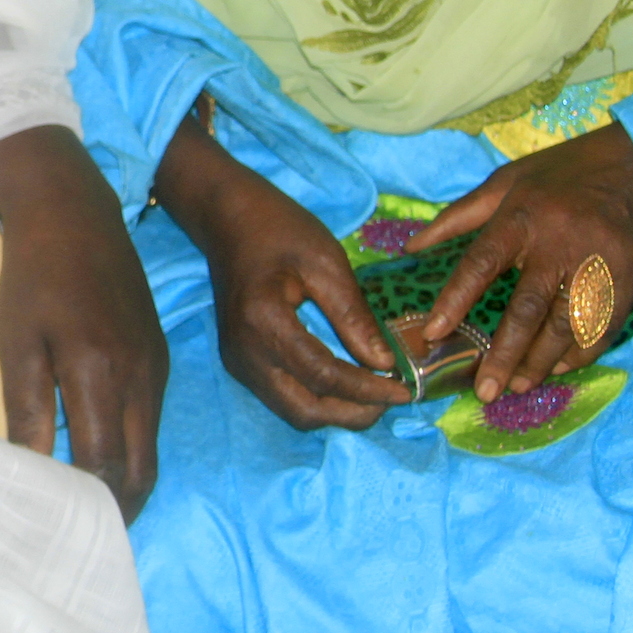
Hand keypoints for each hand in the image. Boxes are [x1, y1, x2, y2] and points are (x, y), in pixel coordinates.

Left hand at [0, 126, 167, 518]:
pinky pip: (152, 417)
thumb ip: (27, 409)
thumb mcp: (17, 340)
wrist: (74, 211)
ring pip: (152, 446)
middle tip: (87, 530)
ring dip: (128, 478)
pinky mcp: (160, 354)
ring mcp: (157, 365)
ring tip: (92, 500)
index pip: (107, 465)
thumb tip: (32, 471)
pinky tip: (104, 451)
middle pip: (142, 468)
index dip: (90, 503)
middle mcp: (142, 376)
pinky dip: (133, 444)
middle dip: (120, 507)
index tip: (66, 526)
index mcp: (102, 372)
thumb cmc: (33, 275)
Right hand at [156, 114, 409, 431]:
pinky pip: (282, 396)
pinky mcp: (239, 362)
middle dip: (353, 413)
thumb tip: (383, 363)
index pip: (324, 376)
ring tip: (374, 395)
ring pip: (293, 411)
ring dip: (335, 411)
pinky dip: (317, 399)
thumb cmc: (278, 229)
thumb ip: (354, 317)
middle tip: (392, 398)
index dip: (368, 390)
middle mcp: (245, 353)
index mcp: (264, 322)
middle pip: (305, 410)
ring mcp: (238, 361)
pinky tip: (345, 384)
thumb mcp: (326, 263)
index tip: (405, 391)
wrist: (227, 218)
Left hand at [404, 123, 632, 402]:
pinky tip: (559, 369)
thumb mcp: (507, 180)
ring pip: (564, 326)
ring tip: (518, 387)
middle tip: (484, 390)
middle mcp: (558, 244)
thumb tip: (412, 246)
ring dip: (541, 362)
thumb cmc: (565, 173)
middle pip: (526, 309)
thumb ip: (459, 215)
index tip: (433, 333)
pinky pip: (600, 329)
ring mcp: (595, 266)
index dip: (455, 301)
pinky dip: (579, 354)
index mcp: (521, 217)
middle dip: (504, 354)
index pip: (480, 264)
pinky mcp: (628, 282)